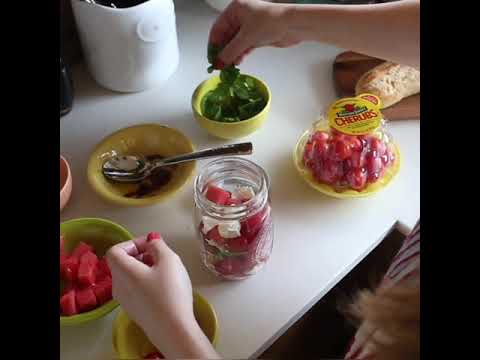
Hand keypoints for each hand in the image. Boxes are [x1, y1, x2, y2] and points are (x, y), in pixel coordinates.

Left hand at [106, 234, 218, 358]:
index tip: (152, 245)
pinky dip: (146, 282)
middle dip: (141, 254)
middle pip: (123, 263)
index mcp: (123, 271)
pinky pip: (135, 289)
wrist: (173, 329)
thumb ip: (158, 245)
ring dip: (145, 268)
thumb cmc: (170, 292)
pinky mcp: (134, 311)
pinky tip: (165, 287)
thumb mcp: (169, 260)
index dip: (132, 243)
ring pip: (130, 276)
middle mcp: (118, 286)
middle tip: (161, 256)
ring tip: (166, 272)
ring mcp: (125, 301)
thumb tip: (151, 241)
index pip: (115, 250)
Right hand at [209, 0, 299, 65]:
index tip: (211, 58)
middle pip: (226, 36)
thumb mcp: (247, 37)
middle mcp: (241, 16)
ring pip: (235, 43)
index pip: (217, 28)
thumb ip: (231, 51)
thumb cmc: (271, 22)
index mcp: (235, 9)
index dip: (213, 44)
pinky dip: (240, 54)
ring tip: (228, 67)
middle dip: (223, 51)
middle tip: (219, 65)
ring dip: (231, 55)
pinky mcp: (257, 36)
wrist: (294, 25)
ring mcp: (249, 26)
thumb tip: (219, 63)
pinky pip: (243, 46)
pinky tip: (238, 63)